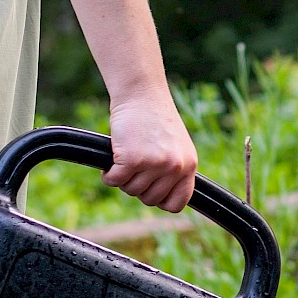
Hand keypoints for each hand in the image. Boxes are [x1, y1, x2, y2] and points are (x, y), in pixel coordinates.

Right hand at [105, 92, 197, 211]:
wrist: (142, 94)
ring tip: (125, 158)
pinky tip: (111, 162)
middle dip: (137, 186)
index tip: (150, 191)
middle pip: (149, 199)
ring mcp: (155, 164)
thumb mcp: (176, 147)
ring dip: (122, 178)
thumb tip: (163, 200)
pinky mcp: (133, 159)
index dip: (160, 201)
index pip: (177, 203)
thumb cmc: (155, 119)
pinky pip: (114, 181)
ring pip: (130, 190)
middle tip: (134, 167)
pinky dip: (108, 175)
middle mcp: (175, 167)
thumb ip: (174, 171)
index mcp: (189, 166)